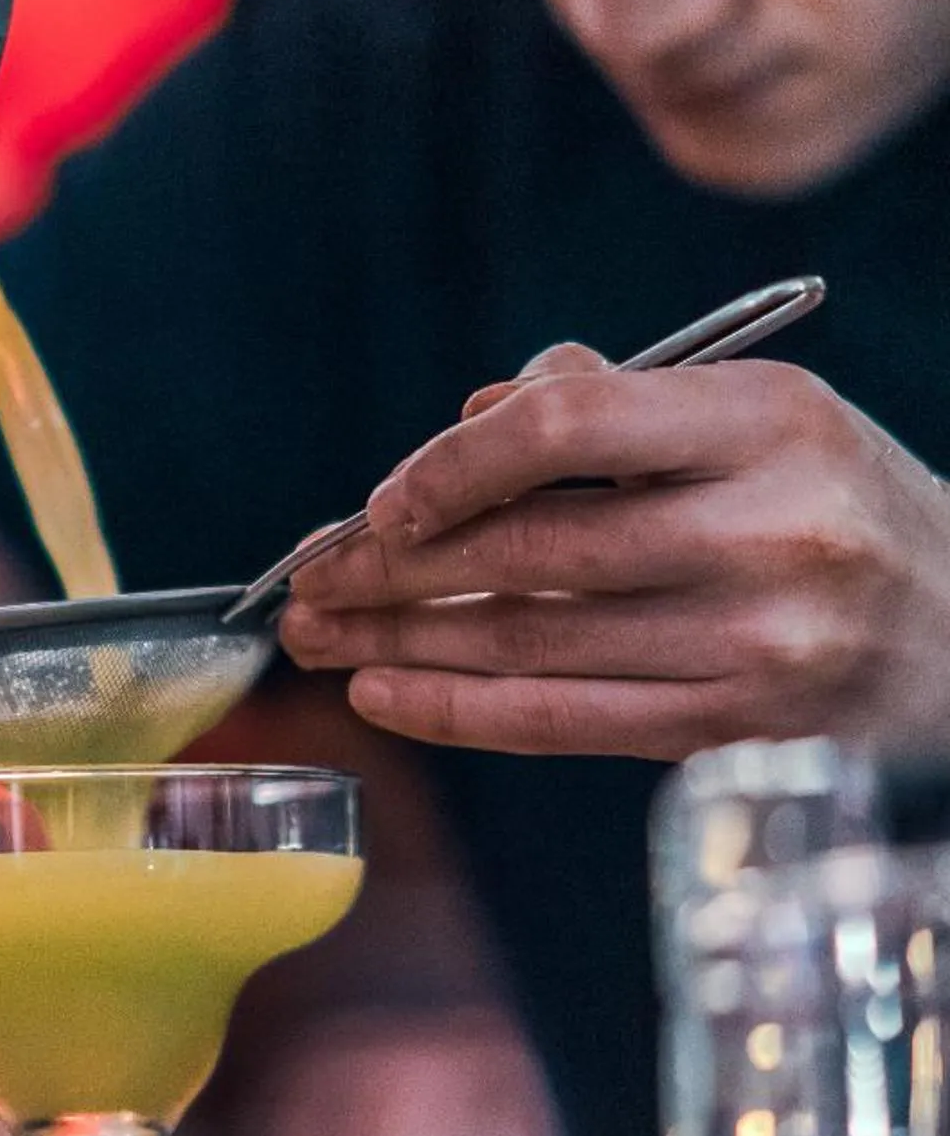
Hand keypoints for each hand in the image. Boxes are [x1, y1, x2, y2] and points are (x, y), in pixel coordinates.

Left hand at [279, 344, 949, 758]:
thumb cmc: (830, 501)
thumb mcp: (759, 417)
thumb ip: (615, 405)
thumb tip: (468, 420)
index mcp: (769, 422)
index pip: (570, 426)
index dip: (453, 463)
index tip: (381, 500)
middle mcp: (767, 531)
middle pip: (531, 549)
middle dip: (392, 570)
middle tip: (305, 584)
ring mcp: (756, 643)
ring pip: (533, 643)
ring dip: (401, 645)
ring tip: (319, 640)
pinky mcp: (735, 730)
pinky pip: (565, 721)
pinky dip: (460, 712)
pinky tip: (386, 696)